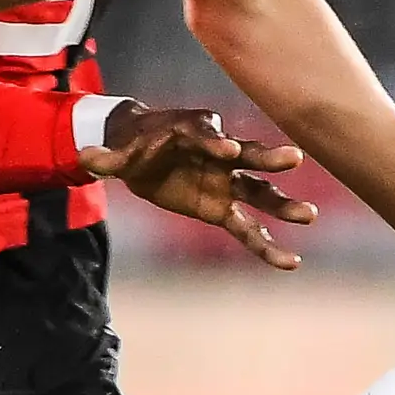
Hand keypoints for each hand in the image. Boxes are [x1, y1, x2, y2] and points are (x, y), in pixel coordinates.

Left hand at [86, 104, 316, 271]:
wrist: (141, 155)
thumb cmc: (133, 147)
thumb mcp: (117, 154)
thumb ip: (106, 158)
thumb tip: (85, 157)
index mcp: (194, 131)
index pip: (209, 135)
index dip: (216, 142)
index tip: (229, 150)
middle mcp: (219, 154)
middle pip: (249, 157)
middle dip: (269, 158)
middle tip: (295, 158)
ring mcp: (225, 182)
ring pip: (258, 192)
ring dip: (282, 204)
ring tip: (309, 215)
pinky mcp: (222, 208)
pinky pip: (248, 228)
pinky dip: (267, 245)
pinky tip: (290, 263)